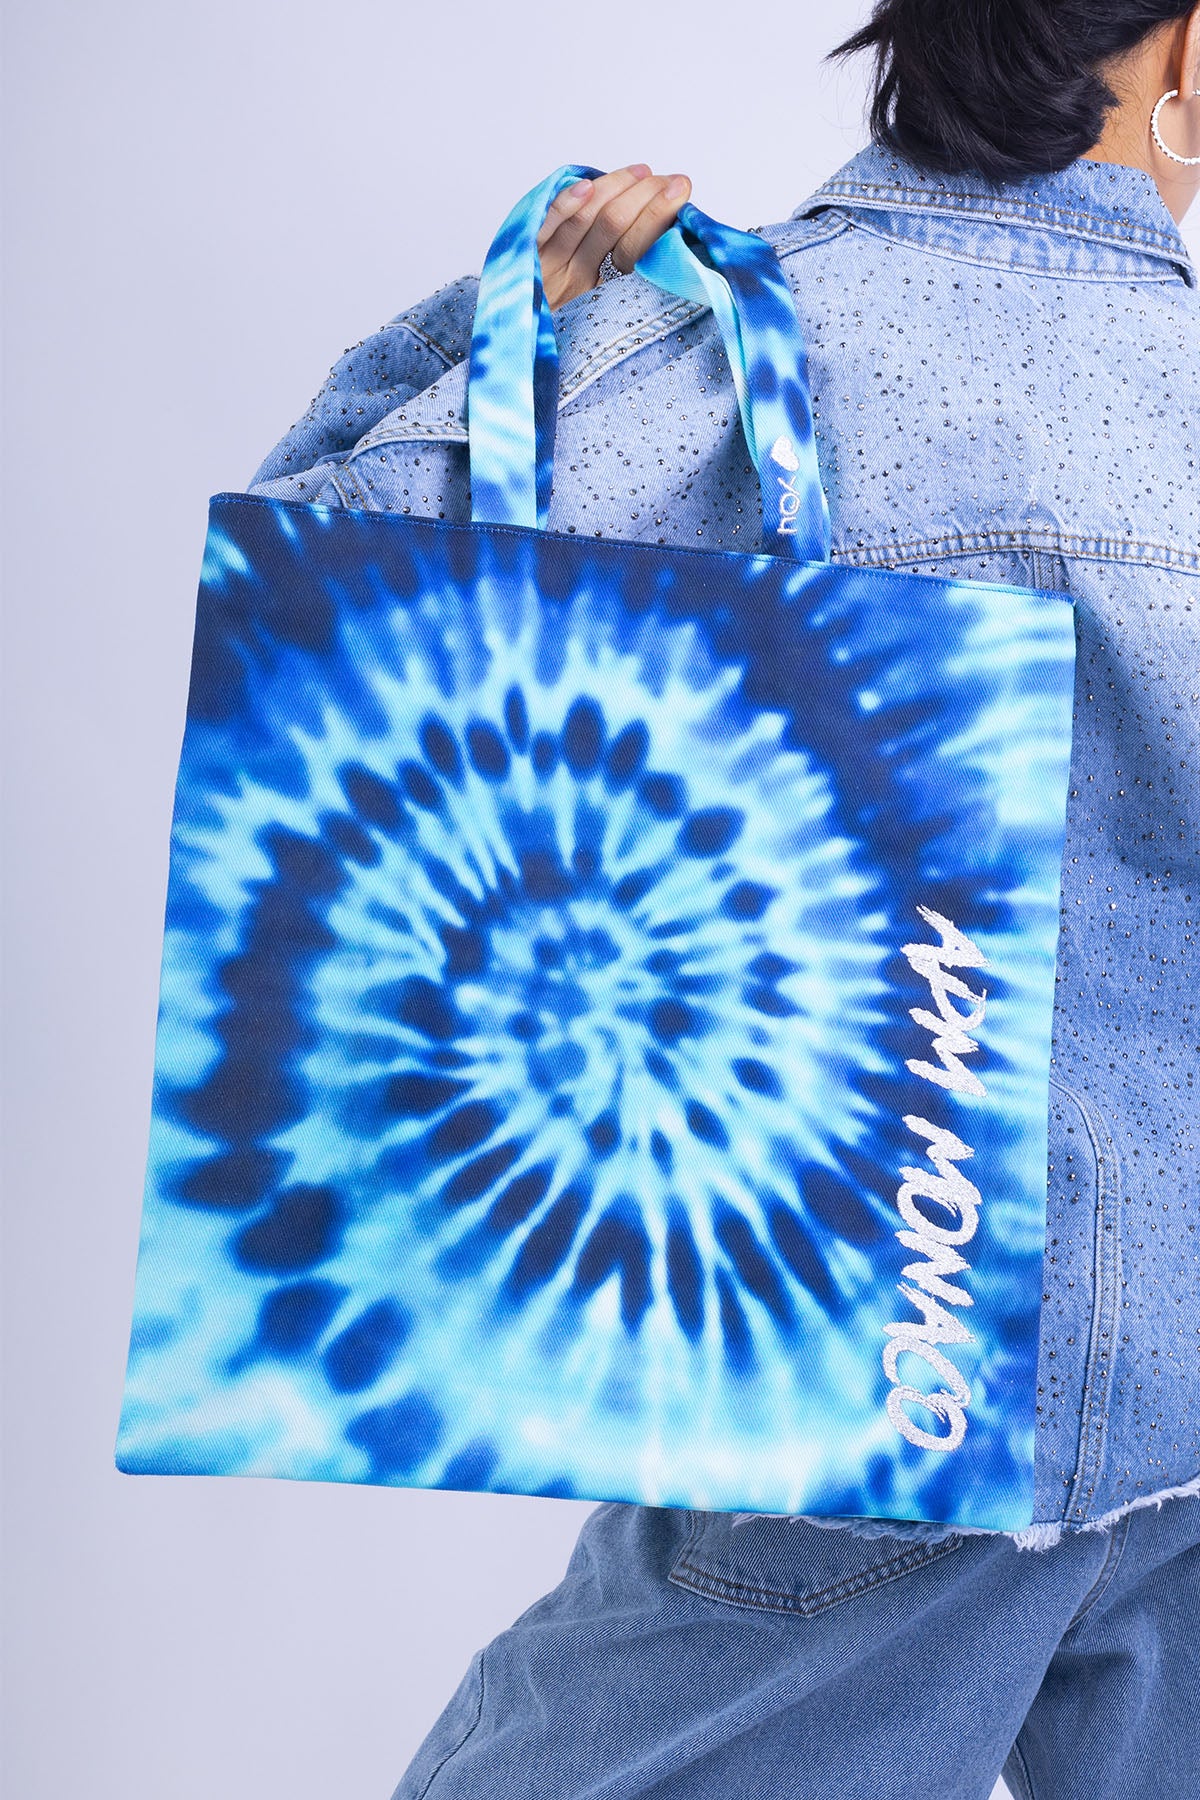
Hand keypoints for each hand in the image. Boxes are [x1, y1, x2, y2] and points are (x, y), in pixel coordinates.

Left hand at [536, 163, 691, 310]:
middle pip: (612, 228)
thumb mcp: (601, 303)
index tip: (681, 189)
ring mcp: (549, 265)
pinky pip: (545, 225)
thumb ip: (630, 266)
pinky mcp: (524, 251)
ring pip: (586, 219)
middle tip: (671, 180)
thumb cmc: (563, 317)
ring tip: (642, 173)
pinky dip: (566, 204)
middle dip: (645, 196)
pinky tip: (587, 185)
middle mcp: (576, 280)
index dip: (658, 216)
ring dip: (616, 187)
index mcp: (602, 295)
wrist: (512, 338)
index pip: (635, 251)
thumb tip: (669, 224)